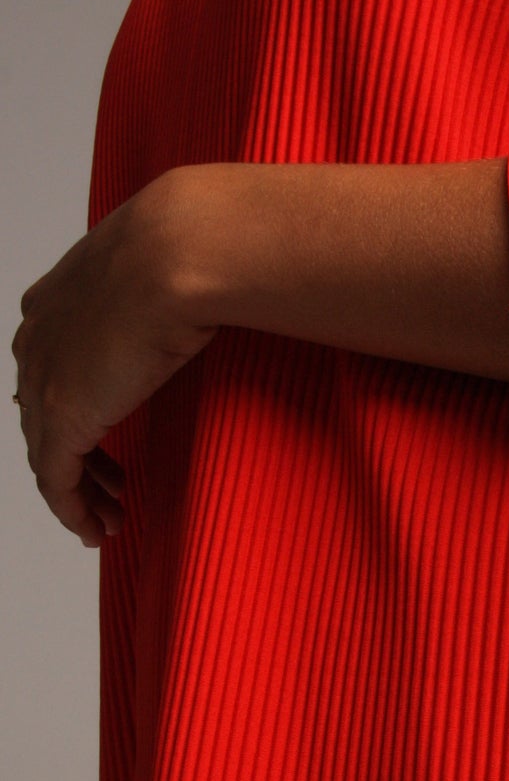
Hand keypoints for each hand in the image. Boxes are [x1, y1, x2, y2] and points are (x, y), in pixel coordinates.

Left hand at [10, 170, 217, 547]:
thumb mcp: (167, 276)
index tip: (102, 450)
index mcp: (53, 305)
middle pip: (41, 420)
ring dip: (79, 496)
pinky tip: (94, 530)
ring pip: (47, 455)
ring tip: (107, 521)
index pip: (48, 374)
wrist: (181, 251)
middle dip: (76, 464)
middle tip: (109, 496)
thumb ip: (160, 303)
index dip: (72, 417)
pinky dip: (71, 510)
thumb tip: (198, 320)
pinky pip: (55, 480)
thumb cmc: (191, 252)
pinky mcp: (62, 413)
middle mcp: (38, 340)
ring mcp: (45, 377)